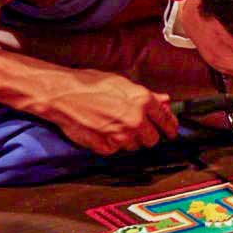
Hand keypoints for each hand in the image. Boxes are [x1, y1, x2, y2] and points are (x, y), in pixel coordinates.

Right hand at [34, 68, 179, 154]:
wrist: (62, 95)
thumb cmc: (87, 85)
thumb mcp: (121, 83)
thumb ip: (145, 95)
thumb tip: (164, 100)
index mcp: (142, 101)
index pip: (166, 120)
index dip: (170, 127)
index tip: (170, 131)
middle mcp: (135, 120)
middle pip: (153, 139)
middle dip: (147, 135)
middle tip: (136, 127)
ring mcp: (121, 136)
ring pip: (134, 146)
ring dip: (128, 140)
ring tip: (113, 125)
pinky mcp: (106, 147)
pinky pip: (115, 150)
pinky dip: (111, 144)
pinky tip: (102, 130)